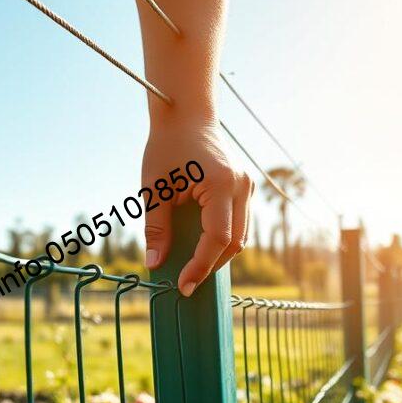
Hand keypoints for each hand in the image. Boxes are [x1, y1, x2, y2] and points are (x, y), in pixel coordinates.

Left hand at [141, 118, 252, 296]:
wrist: (185, 116)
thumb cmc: (166, 147)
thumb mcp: (154, 188)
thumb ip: (156, 227)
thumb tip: (154, 264)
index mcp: (222, 184)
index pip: (217, 239)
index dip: (201, 266)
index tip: (182, 285)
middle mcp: (242, 186)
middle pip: (234, 243)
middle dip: (210, 266)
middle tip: (185, 283)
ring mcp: (247, 186)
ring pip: (240, 236)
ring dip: (217, 256)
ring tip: (191, 269)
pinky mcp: (244, 188)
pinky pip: (238, 224)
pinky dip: (221, 241)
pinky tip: (200, 249)